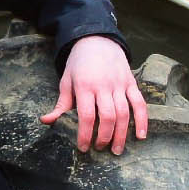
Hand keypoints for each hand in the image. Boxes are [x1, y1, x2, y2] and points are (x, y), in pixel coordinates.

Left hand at [43, 36, 148, 153]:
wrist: (97, 40)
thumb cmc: (79, 63)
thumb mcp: (66, 81)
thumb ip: (61, 104)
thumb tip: (46, 121)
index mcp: (85, 86)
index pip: (87, 115)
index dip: (86, 134)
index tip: (83, 148)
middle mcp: (104, 86)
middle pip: (107, 117)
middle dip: (104, 137)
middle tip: (100, 149)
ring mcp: (120, 84)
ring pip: (124, 113)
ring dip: (121, 134)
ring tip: (117, 149)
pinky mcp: (131, 83)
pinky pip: (140, 104)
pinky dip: (142, 121)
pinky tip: (140, 135)